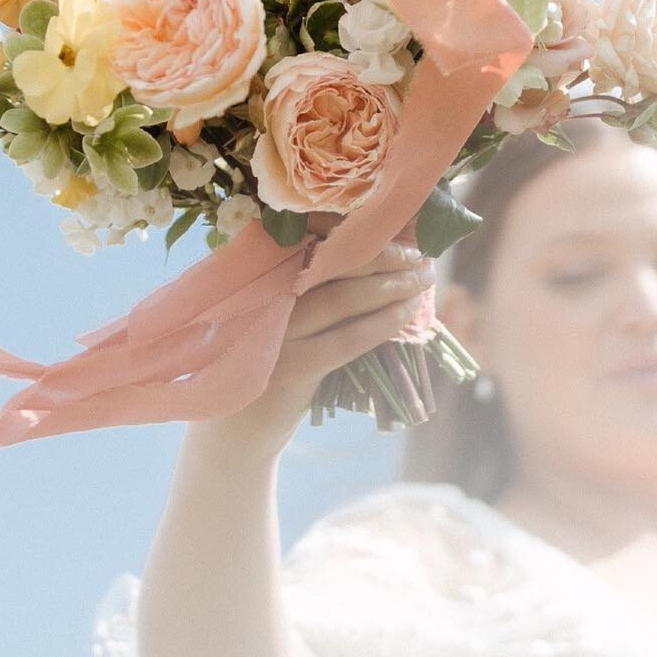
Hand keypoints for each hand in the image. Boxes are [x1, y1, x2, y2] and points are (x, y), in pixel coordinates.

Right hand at [189, 236, 437, 460]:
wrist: (233, 434)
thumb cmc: (264, 365)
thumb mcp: (273, 317)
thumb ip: (304, 285)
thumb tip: (375, 255)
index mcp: (253, 274)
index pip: (306, 236)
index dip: (350, 226)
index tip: (390, 222)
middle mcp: (258, 296)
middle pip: (329, 260)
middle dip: (381, 253)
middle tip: (419, 252)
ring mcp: (273, 333)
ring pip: (342, 297)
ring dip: (391, 285)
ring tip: (423, 278)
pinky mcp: (291, 369)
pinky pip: (347, 339)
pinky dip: (382, 323)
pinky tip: (406, 314)